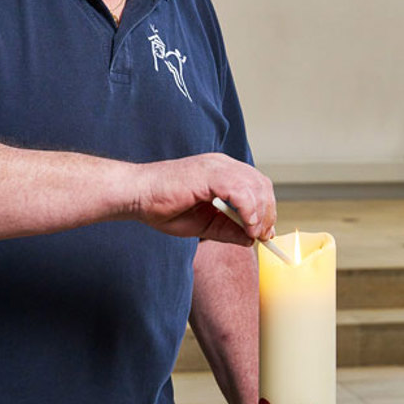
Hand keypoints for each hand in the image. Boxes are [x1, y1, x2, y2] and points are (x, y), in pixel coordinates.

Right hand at [131, 153, 275, 244]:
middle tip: (261, 235)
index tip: (264, 233)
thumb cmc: (162, 206)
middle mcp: (222, 165)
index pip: (257, 185)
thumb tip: (251, 238)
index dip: (266, 209)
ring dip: (260, 213)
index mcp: (222, 172)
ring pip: (255, 186)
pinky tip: (246, 225)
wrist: (136, 195)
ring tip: (253, 233)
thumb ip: (227, 229)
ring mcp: (216, 166)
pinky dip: (249, 210)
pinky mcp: (208, 174)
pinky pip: (240, 190)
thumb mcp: (203, 224)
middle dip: (267, 213)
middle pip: (261, 184)